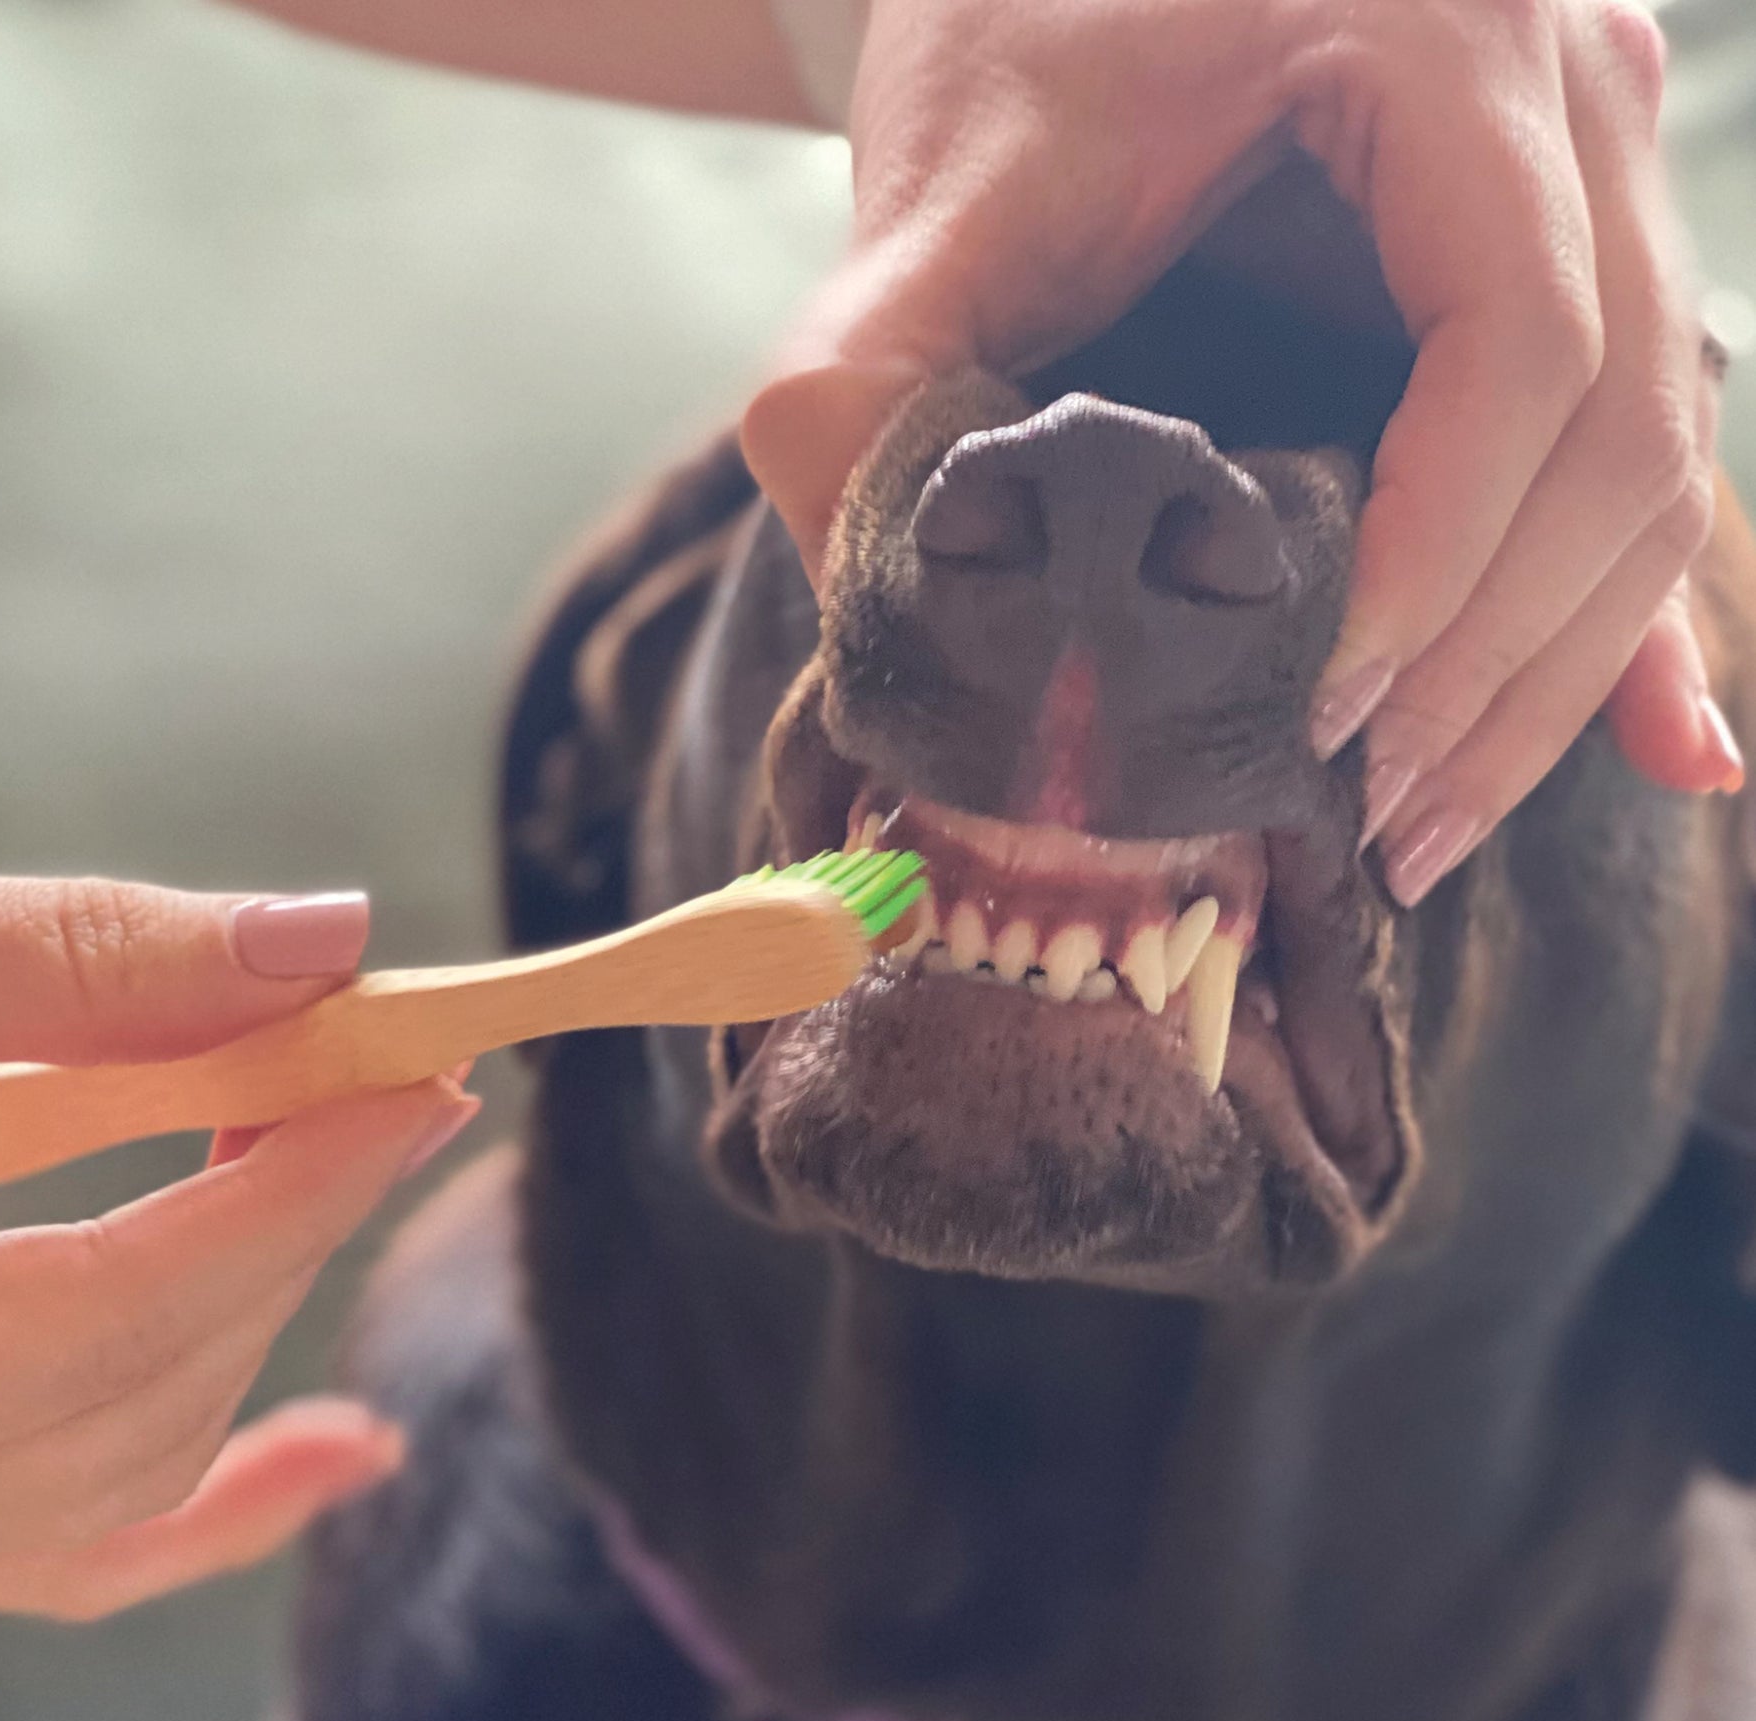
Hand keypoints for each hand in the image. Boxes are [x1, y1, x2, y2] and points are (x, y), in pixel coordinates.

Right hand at [0, 843, 474, 1619]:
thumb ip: (59, 960)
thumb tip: (322, 937)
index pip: (105, 1316)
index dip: (288, 1189)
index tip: (418, 1073)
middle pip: (118, 1405)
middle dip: (278, 1234)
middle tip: (387, 1084)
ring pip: (89, 1485)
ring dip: (238, 1326)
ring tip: (342, 1183)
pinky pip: (35, 1549)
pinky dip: (188, 1498)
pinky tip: (328, 1449)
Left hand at [742, 0, 1739, 904]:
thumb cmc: (1009, 25)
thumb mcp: (934, 191)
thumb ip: (873, 378)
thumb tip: (868, 612)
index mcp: (1447, 38)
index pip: (1521, 343)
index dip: (1437, 562)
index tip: (1323, 715)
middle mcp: (1573, 89)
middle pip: (1625, 428)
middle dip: (1501, 665)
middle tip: (1381, 825)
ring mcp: (1597, 170)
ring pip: (1657, 458)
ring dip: (1555, 671)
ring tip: (1427, 823)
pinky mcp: (1574, 254)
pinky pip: (1640, 447)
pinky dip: (1630, 612)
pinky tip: (1668, 752)